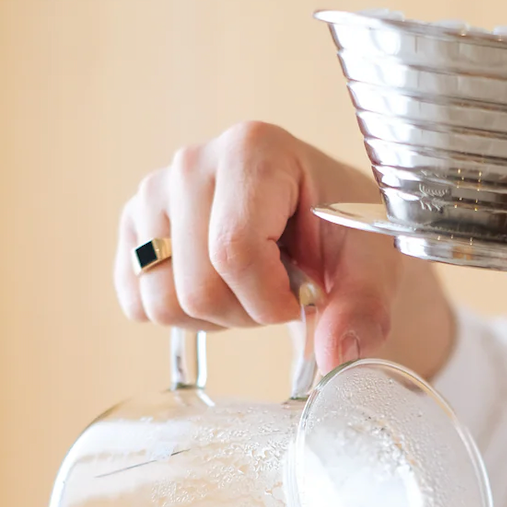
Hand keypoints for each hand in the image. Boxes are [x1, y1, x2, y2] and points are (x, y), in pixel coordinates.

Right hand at [114, 123, 454, 377]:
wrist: (323, 223)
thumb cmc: (345, 234)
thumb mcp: (373, 266)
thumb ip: (363, 309)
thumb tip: (336, 356)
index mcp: (254, 151)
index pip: (234, 252)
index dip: (270, 299)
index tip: (303, 296)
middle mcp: (193, 162)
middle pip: (196, 286)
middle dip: (246, 312)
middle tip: (279, 291)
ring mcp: (154, 193)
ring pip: (161, 300)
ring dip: (214, 316)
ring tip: (248, 286)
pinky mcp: (134, 226)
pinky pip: (136, 301)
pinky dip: (180, 315)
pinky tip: (218, 287)